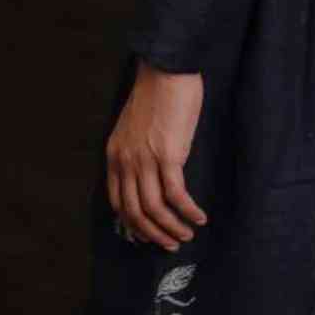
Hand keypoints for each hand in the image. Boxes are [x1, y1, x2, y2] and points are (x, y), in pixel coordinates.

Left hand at [107, 60, 209, 249]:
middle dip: (154, 234)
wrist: (166, 71)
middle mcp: (126, 162)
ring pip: (154, 209)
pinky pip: (176, 195)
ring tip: (187, 234)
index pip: (118, 202)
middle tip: (171, 244)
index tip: (149, 235)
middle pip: (135, 212)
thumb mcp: (133, 127)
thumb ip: (134, 152)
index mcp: (114, 156)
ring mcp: (145, 160)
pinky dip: (188, 211)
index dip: (133, 224)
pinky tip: (199, 217)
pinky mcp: (168, 156)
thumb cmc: (155, 95)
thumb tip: (148, 175)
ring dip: (172, 228)